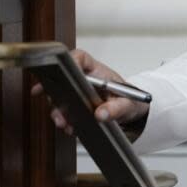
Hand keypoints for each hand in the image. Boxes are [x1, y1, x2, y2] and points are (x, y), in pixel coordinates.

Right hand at [31, 49, 149, 134]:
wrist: (130, 111)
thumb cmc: (129, 100)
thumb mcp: (128, 104)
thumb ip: (117, 108)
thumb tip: (101, 114)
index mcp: (97, 71)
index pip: (80, 58)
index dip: (69, 62)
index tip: (63, 73)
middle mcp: (84, 79)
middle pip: (63, 78)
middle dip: (57, 93)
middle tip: (58, 108)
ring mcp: (77, 92)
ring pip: (60, 96)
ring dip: (58, 110)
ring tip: (64, 123)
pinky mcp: (74, 106)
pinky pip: (64, 111)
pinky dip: (64, 120)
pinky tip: (69, 127)